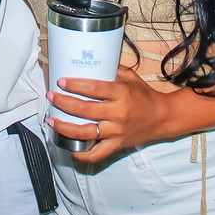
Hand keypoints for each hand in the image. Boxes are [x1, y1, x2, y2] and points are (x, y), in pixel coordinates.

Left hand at [45, 67, 167, 162]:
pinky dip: (82, 154)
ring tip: (52, 120)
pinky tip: (70, 148)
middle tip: (51, 96)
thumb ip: (113, 69)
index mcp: (122, 94)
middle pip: (85, 110)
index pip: (94, 89)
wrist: (162, 118)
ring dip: (65, 127)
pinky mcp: (117, 145)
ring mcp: (117, 131)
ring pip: (86, 132)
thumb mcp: (131, 77)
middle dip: (63, 102)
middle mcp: (118, 113)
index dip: (75, 85)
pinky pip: (97, 153)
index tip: (61, 81)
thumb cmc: (145, 96)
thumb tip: (93, 60)